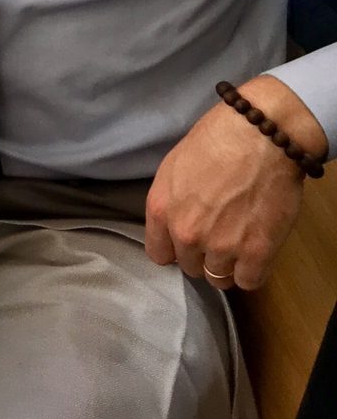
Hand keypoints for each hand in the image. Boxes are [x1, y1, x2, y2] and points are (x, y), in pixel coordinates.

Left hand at [145, 76, 324, 292]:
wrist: (259, 137)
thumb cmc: (216, 142)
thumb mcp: (173, 168)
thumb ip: (170, 203)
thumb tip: (176, 224)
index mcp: (160, 210)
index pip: (159, 254)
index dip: (175, 250)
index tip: (187, 244)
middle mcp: (186, 233)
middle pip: (190, 267)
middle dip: (203, 255)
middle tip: (219, 236)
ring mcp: (221, 246)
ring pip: (219, 278)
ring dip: (228, 265)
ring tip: (239, 243)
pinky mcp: (256, 252)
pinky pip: (249, 282)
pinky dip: (253, 272)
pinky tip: (255, 253)